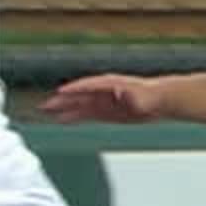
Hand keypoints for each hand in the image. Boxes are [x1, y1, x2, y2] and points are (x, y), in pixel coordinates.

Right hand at [41, 74, 162, 123]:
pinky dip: (73, 117)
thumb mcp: (144, 97)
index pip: (88, 86)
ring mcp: (103, 102)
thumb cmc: (153, 95)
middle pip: (78, 96)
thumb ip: (133, 96)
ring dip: (64, 109)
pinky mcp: (105, 112)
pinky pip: (85, 114)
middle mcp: (103, 92)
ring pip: (79, 105)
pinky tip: (63, 120)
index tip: (60, 92)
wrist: (160, 101)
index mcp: (110, 84)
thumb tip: (122, 94)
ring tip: (47, 112)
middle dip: (62, 100)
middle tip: (45, 106)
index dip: (75, 89)